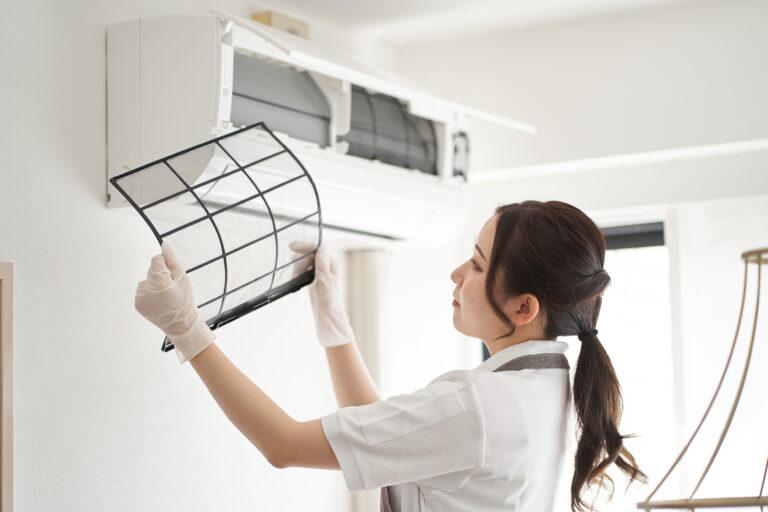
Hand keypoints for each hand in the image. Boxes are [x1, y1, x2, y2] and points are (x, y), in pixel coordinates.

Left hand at [135, 242, 215, 362]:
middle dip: (160, 275)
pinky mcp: (137, 303)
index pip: (156, 260)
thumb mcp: (183, 278)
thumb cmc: (185, 299)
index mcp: (160, 281)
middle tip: (171, 288)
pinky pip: (142, 291)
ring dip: (154, 284)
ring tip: (165, 296)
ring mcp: (141, 297)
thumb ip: (172, 260)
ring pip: (146, 280)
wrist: (180, 323)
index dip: (165, 265)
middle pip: (150, 270)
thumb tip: (164, 245)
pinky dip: (149, 293)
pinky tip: (159, 301)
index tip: (172, 275)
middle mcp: (147, 289)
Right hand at [289, 242, 354, 346]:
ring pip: (306, 262)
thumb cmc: (330, 300)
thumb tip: (322, 248)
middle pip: (311, 254)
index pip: (318, 249)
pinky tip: (295, 277)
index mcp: (332, 264)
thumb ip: (323, 265)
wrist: (328, 315)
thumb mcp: (326, 281)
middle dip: (300, 256)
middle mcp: (327, 267)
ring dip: (299, 265)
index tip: (293, 246)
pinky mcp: (314, 280)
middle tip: (291, 257)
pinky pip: (304, 270)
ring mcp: (320, 273)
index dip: (306, 246)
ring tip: (294, 274)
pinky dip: (298, 272)